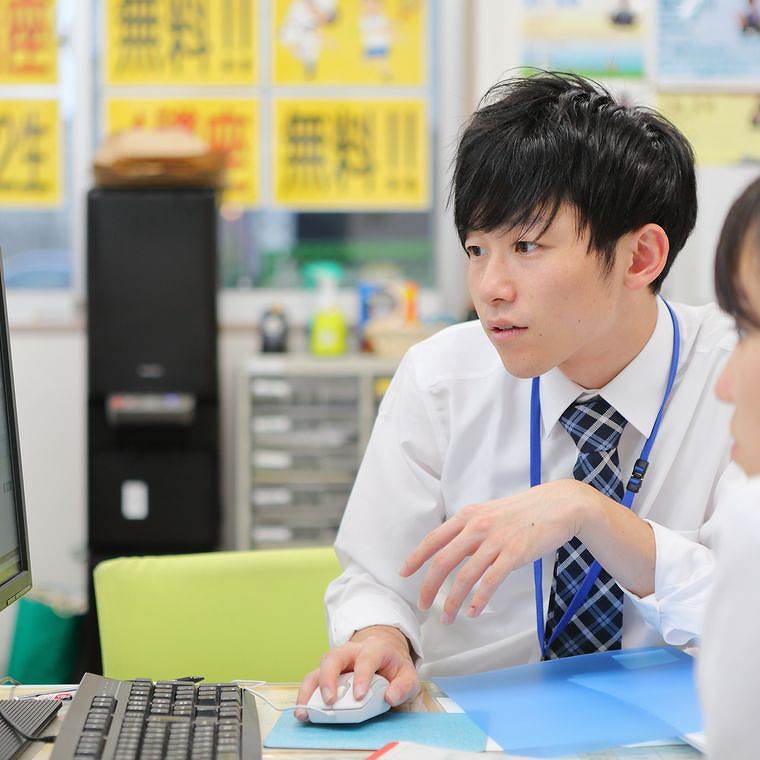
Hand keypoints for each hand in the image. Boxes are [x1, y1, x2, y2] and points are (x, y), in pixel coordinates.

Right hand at [295, 625, 418, 721]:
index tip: (359, 695)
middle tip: (330, 701)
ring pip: (320, 666)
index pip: (366, 658)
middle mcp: (352, 650)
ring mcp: (338, 659)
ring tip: (307, 709)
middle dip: (329, 679)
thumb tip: (390, 697)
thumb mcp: (408, 674)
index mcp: (374, 648)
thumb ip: (404, 686)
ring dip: (311, 688)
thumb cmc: (394, 665)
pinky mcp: (328, 670)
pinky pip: (313, 677)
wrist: (384, 650)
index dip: (362, 676)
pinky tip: (304, 709)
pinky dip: (306, 693)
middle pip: (334, 657)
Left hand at [399, 479, 604, 623]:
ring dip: (453, 601)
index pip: (434, 539)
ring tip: (448, 618)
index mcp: (468, 516)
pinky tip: (472, 612)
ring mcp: (495, 541)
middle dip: (429, 586)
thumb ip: (470, 528)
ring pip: (464, 577)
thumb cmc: (523, 512)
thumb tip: (451, 548)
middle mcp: (477, 526)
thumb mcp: (489, 513)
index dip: (416, 557)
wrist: (557, 505)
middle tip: (423, 605)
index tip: (404, 574)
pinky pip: (490, 582)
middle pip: (443, 561)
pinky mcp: (514, 554)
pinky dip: (478, 600)